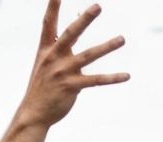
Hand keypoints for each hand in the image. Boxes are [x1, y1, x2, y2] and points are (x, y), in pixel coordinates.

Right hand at [0, 1, 128, 141]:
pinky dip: (113, 78)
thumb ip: (61, 48)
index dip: (53, 6)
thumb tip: (75, 34)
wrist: (35, 111)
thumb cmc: (43, 86)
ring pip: (89, 55)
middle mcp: (54, 56)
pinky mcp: (73, 86)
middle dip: (85, 19)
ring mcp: (64, 71)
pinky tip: (127, 75)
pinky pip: (97, 80)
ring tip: (122, 38)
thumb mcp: (47, 63)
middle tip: (98, 6)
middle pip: (71, 32)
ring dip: (107, 46)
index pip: (48, 22)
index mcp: (46, 48)